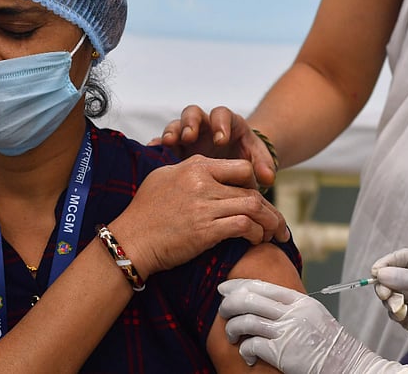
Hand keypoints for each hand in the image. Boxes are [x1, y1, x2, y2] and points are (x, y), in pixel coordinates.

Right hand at [110, 156, 289, 278]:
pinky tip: (256, 240)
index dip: (255, 185)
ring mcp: (204, 207)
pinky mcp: (205, 231)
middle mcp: (202, 183)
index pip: (240, 168)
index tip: (259, 199)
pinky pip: (243, 227)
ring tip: (276, 235)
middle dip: (271, 209)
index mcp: (195, 167)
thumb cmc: (143, 212)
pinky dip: (255, 234)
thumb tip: (206, 168)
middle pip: (251, 190)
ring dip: (270, 223)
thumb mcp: (163, 178)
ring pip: (253, 207)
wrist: (129, 241)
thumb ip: (187, 170)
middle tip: (278, 223)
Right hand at [150, 105, 276, 189]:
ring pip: (176, 125)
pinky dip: (157, 145)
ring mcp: (188, 136)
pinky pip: (162, 142)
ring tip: (168, 142)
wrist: (235, 167)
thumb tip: (268, 177)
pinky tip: (153, 151)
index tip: (221, 140)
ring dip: (172, 132)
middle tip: (189, 136)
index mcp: (226, 123)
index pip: (221, 115)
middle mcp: (205, 126)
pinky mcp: (175, 149)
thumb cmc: (248, 160)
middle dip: (191, 123)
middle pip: (193, 113)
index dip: (221, 125)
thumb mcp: (257, 161)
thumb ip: (262, 166)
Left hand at [218, 279, 407, 373]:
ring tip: (233, 336)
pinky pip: (251, 345)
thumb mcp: (314, 315)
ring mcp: (287, 331)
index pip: (262, 285)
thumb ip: (293, 307)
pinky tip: (248, 357)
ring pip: (246, 320)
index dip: (239, 285)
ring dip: (232, 328)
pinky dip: (244, 350)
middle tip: (223, 311)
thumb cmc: (330, 345)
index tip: (224, 288)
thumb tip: (267, 303)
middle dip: (229, 304)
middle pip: (249, 298)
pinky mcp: (282, 352)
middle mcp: (293, 312)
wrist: (348, 364)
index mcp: (300, 300)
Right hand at [371, 249, 407, 373]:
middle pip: (393, 273)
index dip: (389, 262)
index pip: (405, 257)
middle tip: (386, 293)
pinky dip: (393, 311)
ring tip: (398, 307)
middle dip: (386, 282)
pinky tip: (403, 316)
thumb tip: (382, 274)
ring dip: (389, 298)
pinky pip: (391, 308)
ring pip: (389, 291)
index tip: (377, 271)